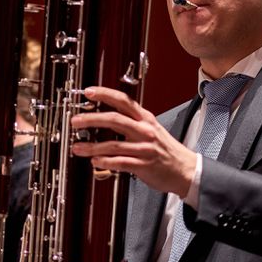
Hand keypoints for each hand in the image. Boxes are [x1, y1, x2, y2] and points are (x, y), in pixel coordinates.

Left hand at [69, 86, 196, 196]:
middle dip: (92, 119)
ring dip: (92, 146)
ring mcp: (144, 148)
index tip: (88, 91)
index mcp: (145, 119)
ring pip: (114, 144)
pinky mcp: (144, 165)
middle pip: (115, 120)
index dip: (105, 94)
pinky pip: (121, 162)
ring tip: (77, 147)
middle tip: (75, 121)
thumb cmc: (166, 150)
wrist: (186, 169)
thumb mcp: (152, 129)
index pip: (123, 101)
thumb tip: (106, 119)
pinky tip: (95, 161)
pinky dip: (105, 162)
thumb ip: (132, 123)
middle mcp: (145, 130)